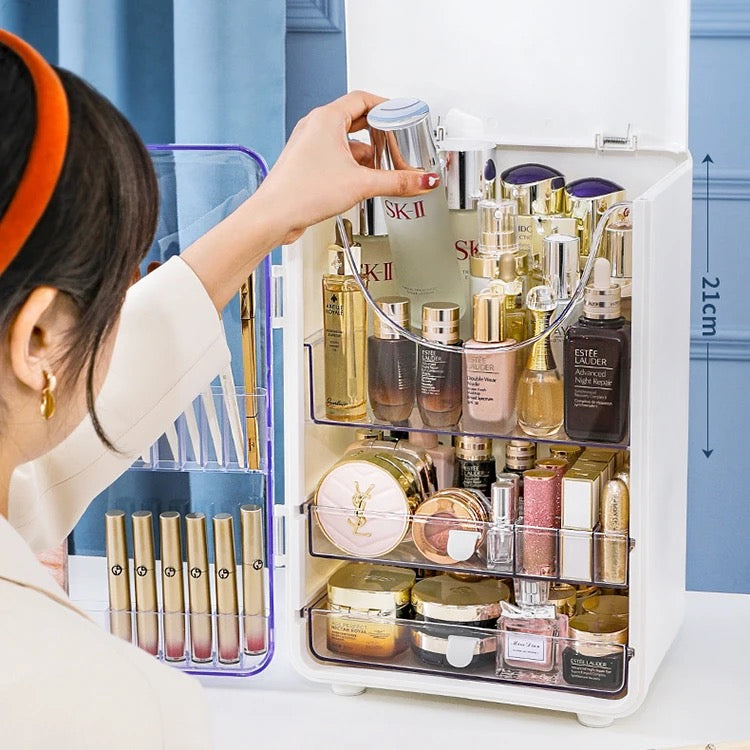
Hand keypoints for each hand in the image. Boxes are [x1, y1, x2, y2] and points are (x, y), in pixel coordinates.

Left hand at [254, 90, 439, 244]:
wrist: (273, 216)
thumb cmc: (302, 192)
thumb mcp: (361, 184)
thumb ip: (397, 182)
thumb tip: (421, 181)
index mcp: (327, 118)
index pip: (363, 99)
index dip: (386, 106)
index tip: (401, 115)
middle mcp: (315, 127)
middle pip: (356, 119)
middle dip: (379, 133)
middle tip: (396, 143)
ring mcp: (309, 146)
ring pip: (345, 141)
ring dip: (366, 153)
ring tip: (382, 168)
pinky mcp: (306, 164)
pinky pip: (335, 156)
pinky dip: (351, 165)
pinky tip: (362, 182)